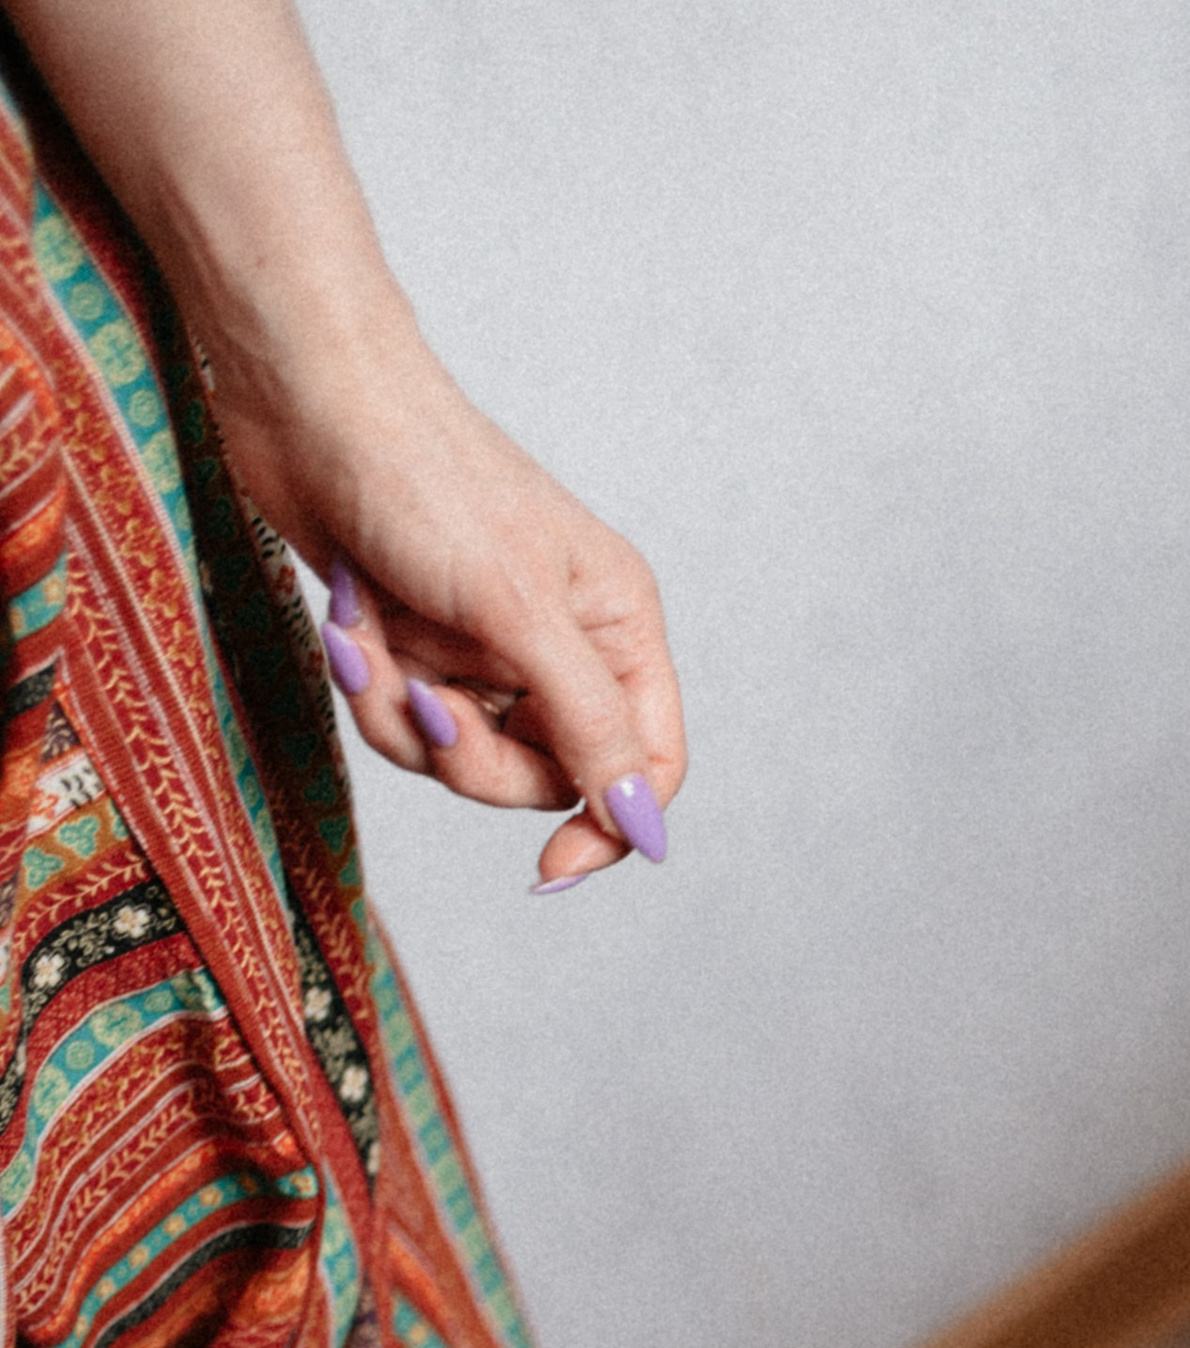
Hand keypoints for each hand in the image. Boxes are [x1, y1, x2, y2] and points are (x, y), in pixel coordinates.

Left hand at [228, 333, 684, 893]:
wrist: (304, 397)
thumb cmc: (423, 475)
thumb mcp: (520, 612)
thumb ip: (588, 724)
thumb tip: (641, 823)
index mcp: (615, 625)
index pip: (647, 764)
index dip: (609, 825)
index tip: (552, 869)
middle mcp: (560, 644)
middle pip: (544, 778)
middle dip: (471, 756)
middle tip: (432, 705)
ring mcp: (484, 649)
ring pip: (461, 757)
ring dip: (401, 714)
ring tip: (371, 637)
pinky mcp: (416, 646)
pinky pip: (402, 724)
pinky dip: (366, 685)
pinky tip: (348, 621)